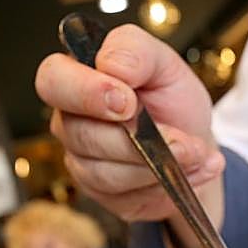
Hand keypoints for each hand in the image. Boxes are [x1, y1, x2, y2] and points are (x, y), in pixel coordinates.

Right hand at [35, 24, 225, 222]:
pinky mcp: (102, 194)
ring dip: (156, 165)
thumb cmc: (171, 101)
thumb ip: (136, 50)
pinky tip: (193, 171)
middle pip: (78, 134)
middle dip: (130, 140)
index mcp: (78, 76)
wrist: (194, 145)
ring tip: (194, 152)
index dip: (85, 92)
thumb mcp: (164, 64)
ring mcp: (82, 160)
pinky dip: (164, 184)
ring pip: (103, 173)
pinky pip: (124, 196)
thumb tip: (111, 64)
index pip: (53, 79)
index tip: (128, 101)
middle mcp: (71, 120)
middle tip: (174, 139)